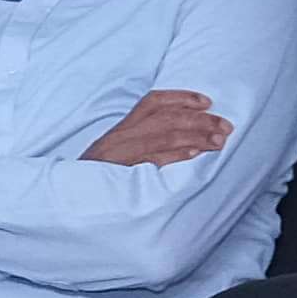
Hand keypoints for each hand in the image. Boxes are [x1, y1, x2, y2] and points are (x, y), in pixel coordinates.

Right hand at [85, 88, 235, 170]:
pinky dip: (176, 156)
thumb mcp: (117, 154)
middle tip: (225, 126)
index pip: (153, 102)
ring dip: (196, 137)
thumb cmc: (99, 178)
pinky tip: (195, 155)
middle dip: (200, 120)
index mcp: (121, 129)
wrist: (70, 199)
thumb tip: (183, 140)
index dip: (182, 98)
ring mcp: (121, 154)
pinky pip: (153, 160)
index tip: (207, 101)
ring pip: (163, 136)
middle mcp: (121, 137)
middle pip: (166, 119)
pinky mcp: (122, 173)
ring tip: (219, 141)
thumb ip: (142, 142)